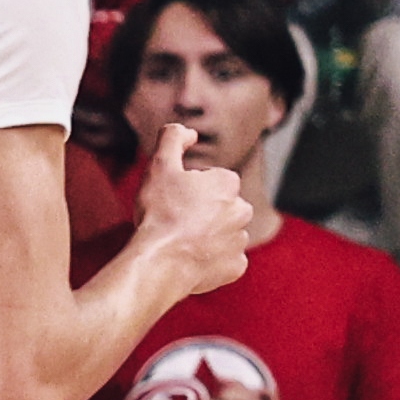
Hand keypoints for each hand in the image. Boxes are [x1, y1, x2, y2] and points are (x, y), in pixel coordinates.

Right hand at [121, 114, 253, 300]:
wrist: (160, 263)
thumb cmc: (160, 214)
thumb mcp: (159, 166)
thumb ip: (173, 138)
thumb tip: (190, 132)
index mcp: (228, 183)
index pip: (210, 180)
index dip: (188, 188)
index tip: (172, 199)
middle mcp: (241, 210)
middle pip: (219, 207)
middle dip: (202, 212)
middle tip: (174, 221)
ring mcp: (240, 240)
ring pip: (223, 233)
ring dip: (206, 236)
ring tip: (179, 242)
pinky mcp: (236, 266)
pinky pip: (224, 259)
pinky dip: (210, 260)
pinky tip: (189, 259)